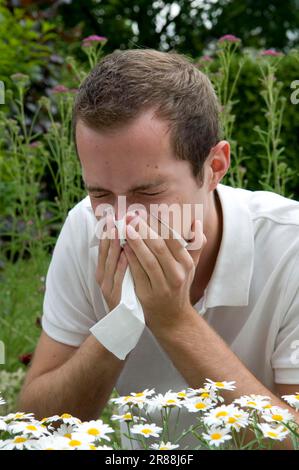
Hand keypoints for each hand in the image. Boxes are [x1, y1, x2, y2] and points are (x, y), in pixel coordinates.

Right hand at [95, 212, 127, 311]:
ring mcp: (108, 287)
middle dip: (109, 232)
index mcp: (103, 271)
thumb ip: (123, 261)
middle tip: (114, 215)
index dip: (106, 231)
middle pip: (105, 251)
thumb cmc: (125, 299)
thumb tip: (128, 241)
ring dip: (114, 244)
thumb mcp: (121, 278)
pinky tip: (126, 253)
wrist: (121, 327)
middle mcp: (103, 277)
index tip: (111, 215)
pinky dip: (122, 265)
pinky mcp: (115, 298)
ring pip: (110, 262)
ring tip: (119, 227)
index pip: (103, 247)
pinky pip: (119, 278)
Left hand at [123, 213, 206, 331]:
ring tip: (125, 228)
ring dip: (136, 242)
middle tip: (132, 216)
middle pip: (159, 247)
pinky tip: (123, 247)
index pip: (173, 239)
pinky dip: (130, 259)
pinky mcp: (148, 295)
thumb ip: (195, 244)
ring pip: (148, 260)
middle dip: (144, 229)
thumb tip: (195, 222)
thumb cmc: (179, 287)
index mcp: (186, 264)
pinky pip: (138, 273)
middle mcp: (177, 275)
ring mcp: (162, 286)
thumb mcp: (190, 267)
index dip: (160, 224)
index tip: (149, 211)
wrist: (173, 319)